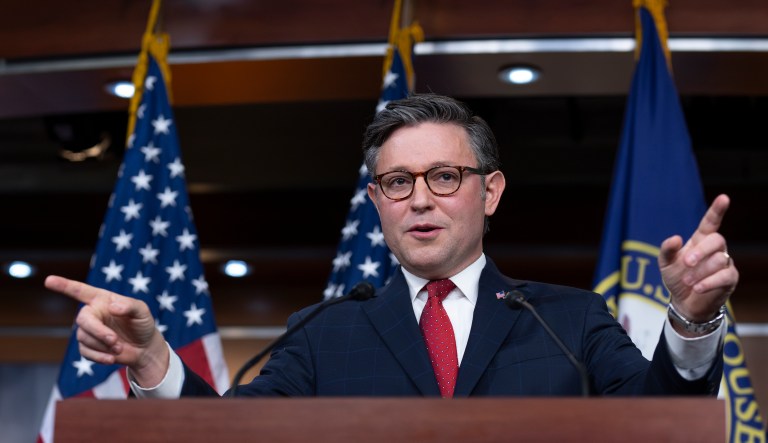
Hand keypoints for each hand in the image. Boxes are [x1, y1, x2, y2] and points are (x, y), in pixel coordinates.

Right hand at [45, 275, 168, 386]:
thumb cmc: (142, 325)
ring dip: (103, 345)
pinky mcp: (88, 347)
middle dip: (98, 332)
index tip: (48, 280)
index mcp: (102, 300)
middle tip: (115, 341)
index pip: (80, 291)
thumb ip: (130, 306)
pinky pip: (85, 352)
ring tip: (119, 348)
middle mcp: (93, 313)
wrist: (144, 349)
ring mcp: (89, 331)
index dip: (64, 285)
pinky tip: (112, 358)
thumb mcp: (142, 312)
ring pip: (84, 337)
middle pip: (83, 320)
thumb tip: (112, 307)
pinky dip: (99, 356)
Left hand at [658, 194, 737, 324]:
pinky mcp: (730, 279)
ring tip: (687, 281)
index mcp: (700, 240)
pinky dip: (709, 282)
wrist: (684, 302)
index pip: (711, 222)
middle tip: (686, 263)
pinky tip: (697, 288)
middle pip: (717, 240)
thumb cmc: (676, 277)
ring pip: (719, 260)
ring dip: (700, 271)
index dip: (717, 210)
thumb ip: (667, 249)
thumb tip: (675, 238)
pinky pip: (725, 276)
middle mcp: (715, 249)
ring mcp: (725, 263)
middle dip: (701, 251)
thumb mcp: (665, 263)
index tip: (724, 198)